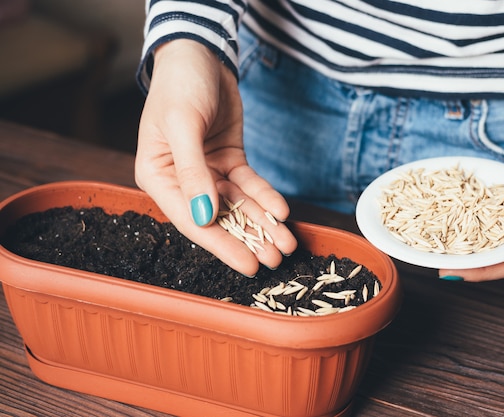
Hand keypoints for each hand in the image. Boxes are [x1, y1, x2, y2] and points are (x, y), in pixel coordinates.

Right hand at [135, 39, 296, 276]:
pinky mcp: (229, 161)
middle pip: (219, 219)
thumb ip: (193, 172)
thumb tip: (205, 217)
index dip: (221, 246)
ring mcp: (208, 172)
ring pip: (238, 205)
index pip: (192, 220)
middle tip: (276, 260)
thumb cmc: (180, 85)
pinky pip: (250, 184)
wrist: (201, 54)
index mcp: (158, 176)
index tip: (248, 265)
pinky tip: (282, 210)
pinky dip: (265, 197)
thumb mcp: (183, 125)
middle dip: (249, 239)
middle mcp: (182, 180)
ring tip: (287, 244)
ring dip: (263, 224)